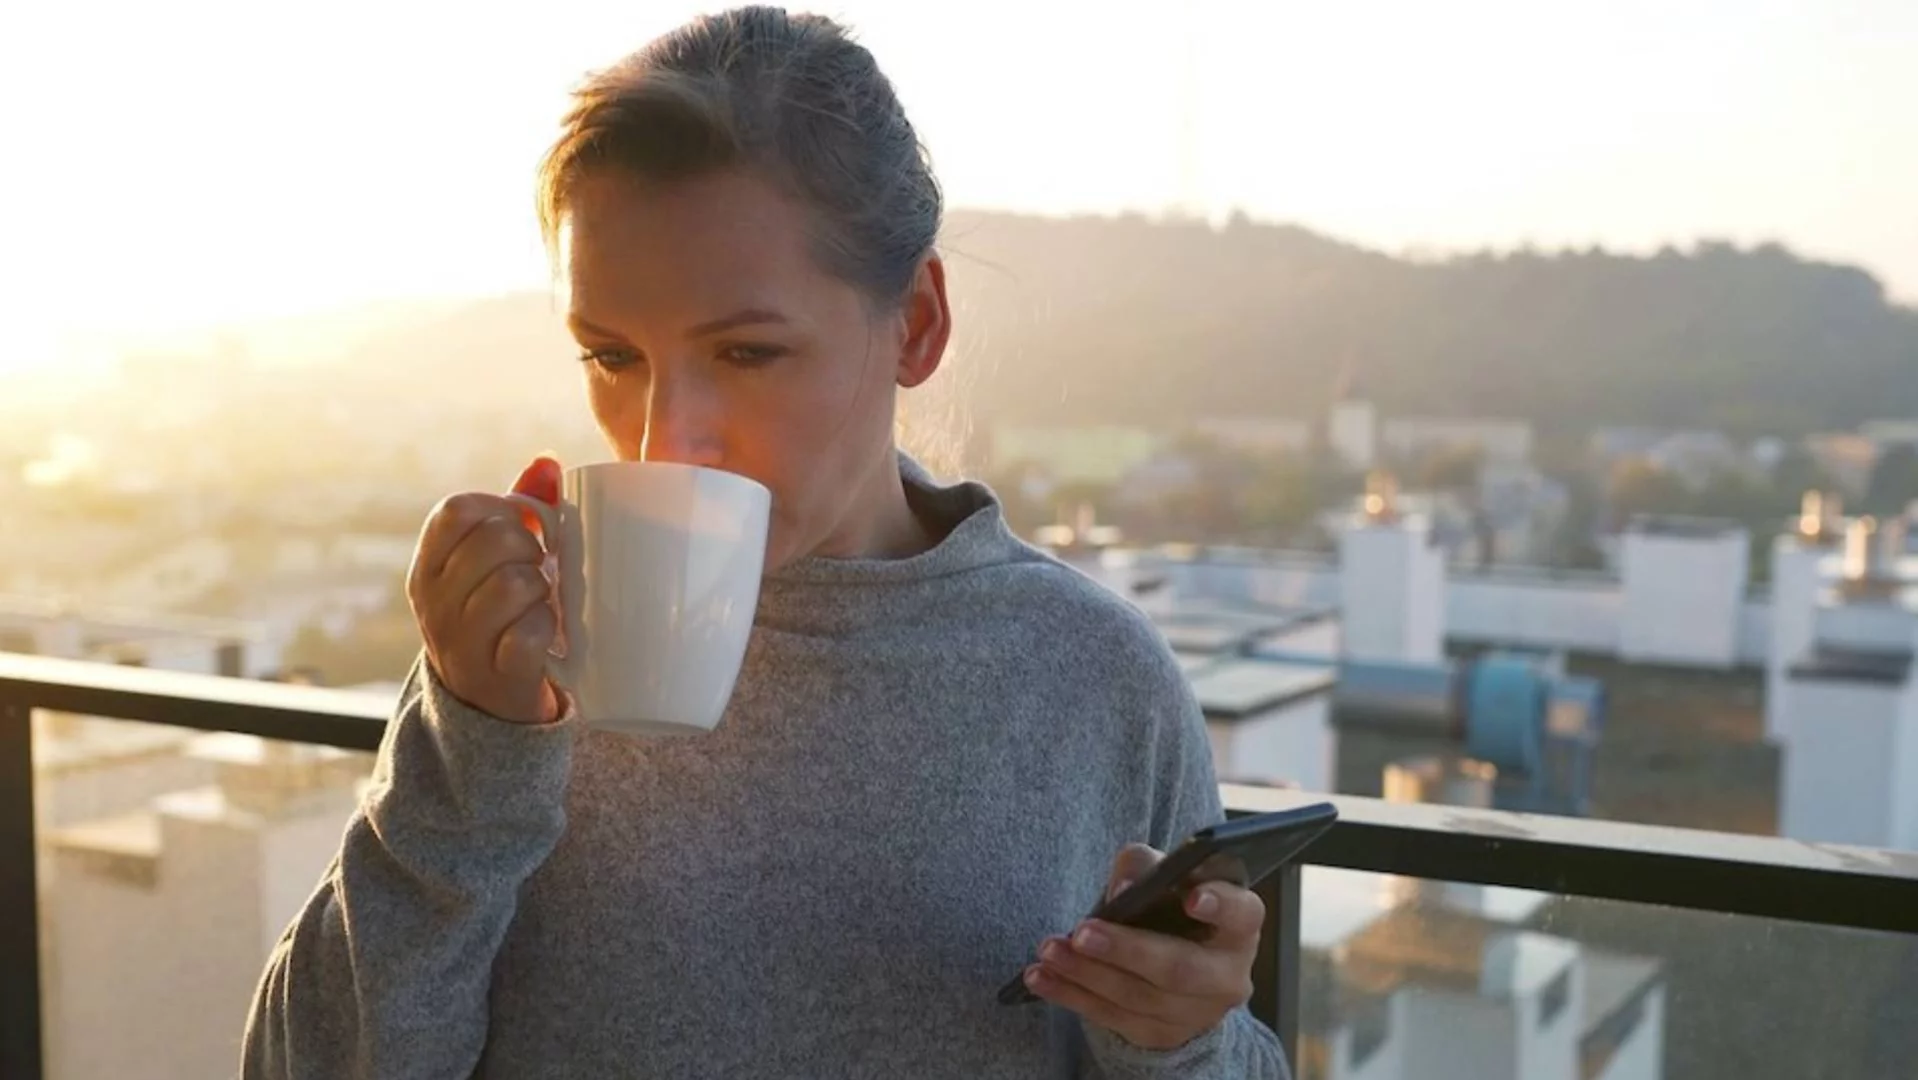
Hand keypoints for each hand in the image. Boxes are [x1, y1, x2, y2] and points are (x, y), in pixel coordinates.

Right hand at [406, 456, 564, 723]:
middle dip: (530, 547)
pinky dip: (548, 627)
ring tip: (541, 601)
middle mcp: (434, 603)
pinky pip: (529, 633)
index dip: (501, 509)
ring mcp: (460, 643)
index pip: (457, 510)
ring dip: (542, 589)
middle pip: (494, 541)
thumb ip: (518, 509)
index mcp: (428, 567)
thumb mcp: (493, 563)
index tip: (522, 528)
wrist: (489, 708)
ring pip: (514, 584)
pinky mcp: (496, 677)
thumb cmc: (499, 616)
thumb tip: (546, 461)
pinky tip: (547, 633)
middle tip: (538, 568)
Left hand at [1024, 843, 1261, 1050]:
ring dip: (1087, 974)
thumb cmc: (1170, 906)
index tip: (1190, 896)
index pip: (1241, 913)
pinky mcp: (1162, 1034)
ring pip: (1139, 996)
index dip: (1219, 905)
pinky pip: (1113, 1018)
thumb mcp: (1165, 876)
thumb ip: (1147, 866)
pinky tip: (1042, 977)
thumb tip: (1126, 886)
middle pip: (1180, 968)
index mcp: (1240, 924)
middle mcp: (1228, 974)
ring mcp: (1197, 1012)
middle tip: (1082, 932)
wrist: (1172, 963)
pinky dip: (1072, 996)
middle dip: (1126, 949)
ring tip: (1049, 950)